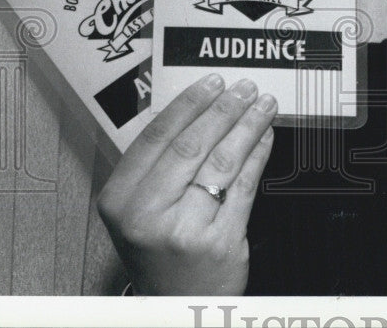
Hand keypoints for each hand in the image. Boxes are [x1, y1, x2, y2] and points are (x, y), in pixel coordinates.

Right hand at [97, 74, 277, 294]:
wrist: (174, 304)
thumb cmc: (159, 248)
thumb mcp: (139, 207)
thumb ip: (158, 164)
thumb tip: (198, 108)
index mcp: (120, 199)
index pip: (156, 137)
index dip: (188, 104)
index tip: (211, 83)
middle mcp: (148, 216)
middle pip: (192, 145)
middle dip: (224, 110)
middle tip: (243, 89)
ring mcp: (185, 230)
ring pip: (223, 162)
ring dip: (247, 126)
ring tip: (262, 106)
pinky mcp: (221, 243)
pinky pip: (245, 186)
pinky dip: (258, 155)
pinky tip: (265, 138)